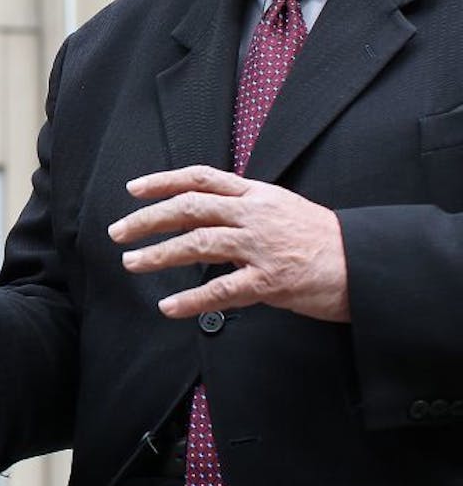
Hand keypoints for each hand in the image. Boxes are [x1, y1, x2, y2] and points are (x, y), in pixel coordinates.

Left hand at [109, 165, 347, 321]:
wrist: (367, 265)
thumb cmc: (324, 241)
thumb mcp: (283, 210)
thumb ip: (245, 210)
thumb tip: (207, 218)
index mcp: (257, 194)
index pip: (202, 178)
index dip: (164, 181)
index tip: (134, 189)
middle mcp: (255, 215)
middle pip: (190, 208)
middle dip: (148, 219)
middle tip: (118, 231)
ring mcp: (262, 247)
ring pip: (198, 244)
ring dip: (159, 254)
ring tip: (131, 263)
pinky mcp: (271, 281)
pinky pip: (222, 290)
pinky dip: (191, 299)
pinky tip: (168, 307)